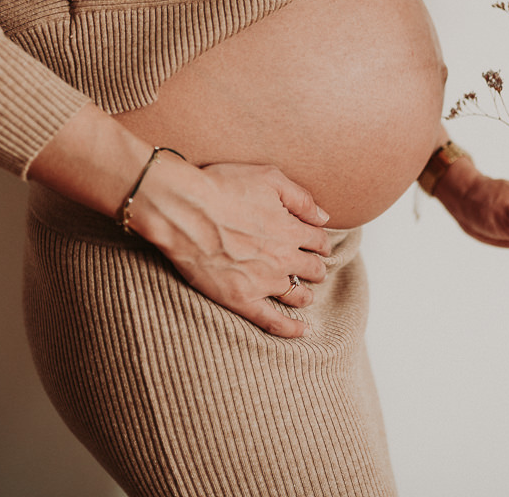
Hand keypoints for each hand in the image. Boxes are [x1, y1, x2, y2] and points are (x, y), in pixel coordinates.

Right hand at [127, 158, 332, 338]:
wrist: (183, 209)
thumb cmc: (222, 187)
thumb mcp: (269, 177)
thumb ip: (301, 198)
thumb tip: (324, 217)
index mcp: (292, 229)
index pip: (320, 241)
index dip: (319, 242)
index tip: (315, 243)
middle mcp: (284, 258)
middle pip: (314, 269)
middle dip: (315, 267)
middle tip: (309, 266)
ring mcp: (263, 281)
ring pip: (298, 295)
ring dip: (306, 293)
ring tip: (304, 293)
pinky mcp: (241, 299)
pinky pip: (273, 321)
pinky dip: (292, 329)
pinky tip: (304, 331)